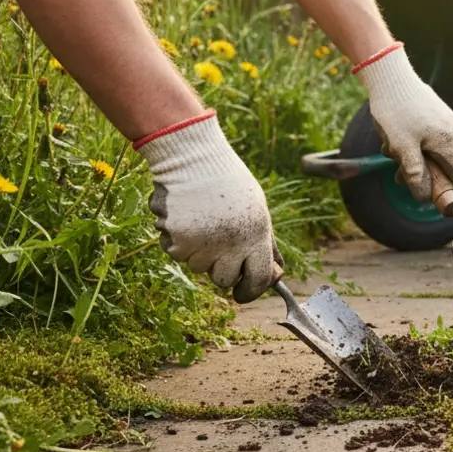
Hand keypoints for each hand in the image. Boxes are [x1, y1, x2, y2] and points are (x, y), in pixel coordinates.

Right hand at [135, 111, 282, 303]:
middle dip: (222, 267)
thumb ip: (266, 245)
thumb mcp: (258, 211)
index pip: (259, 280)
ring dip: (199, 251)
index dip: (251, 291)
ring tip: (201, 219)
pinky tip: (184, 217)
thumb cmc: (228, 184)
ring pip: (199, 267)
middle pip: (224, 280)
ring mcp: (202, 245)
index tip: (243, 293)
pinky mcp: (176, 242)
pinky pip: (177, 254)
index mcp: (257, 236)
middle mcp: (231, 245)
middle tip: (218, 240)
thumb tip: (277, 276)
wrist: (192, 157)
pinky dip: (179, 241)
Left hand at [352, 43, 452, 211]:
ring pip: (436, 155)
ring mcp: (448, 124)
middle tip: (399, 177)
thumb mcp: (401, 147)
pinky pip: (431, 142)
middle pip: (449, 168)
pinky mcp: (438, 117)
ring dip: (416, 162)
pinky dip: (415, 149)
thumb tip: (424, 197)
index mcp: (450, 142)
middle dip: (427, 178)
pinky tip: (395, 140)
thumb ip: (414, 174)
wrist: (390, 75)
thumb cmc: (395, 110)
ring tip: (390, 152)